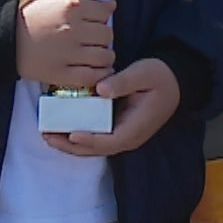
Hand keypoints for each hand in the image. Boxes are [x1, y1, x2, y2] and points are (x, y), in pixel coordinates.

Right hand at [15, 0, 114, 88]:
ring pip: (104, 56)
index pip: (105, 13)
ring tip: (94, 56)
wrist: (2, 35)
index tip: (97, 23)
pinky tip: (95, 71)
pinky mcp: (60, 73)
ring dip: (104, 56)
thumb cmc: (27, 16)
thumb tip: (111, 5)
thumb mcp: (55, 0)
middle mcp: (72, 30)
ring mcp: (67, 53)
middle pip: (107, 35)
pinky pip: (91, 76)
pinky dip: (99, 75)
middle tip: (94, 41)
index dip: (103, 19)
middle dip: (103, 38)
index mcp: (71, 7)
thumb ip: (84, 3)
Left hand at [46, 57, 180, 155]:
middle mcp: (128, 137)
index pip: (110, 141)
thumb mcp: (145, 73)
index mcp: (136, 127)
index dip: (90, 140)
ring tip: (48, 134)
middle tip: (48, 135)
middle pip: (96, 149)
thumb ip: (123, 81)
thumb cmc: (160, 77)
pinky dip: (77, 135)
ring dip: (70, 143)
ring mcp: (122, 135)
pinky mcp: (117, 129)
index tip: (71, 134)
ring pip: (92, 147)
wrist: (174, 81)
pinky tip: (61, 127)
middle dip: (70, 145)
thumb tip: (100, 89)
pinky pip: (94, 137)